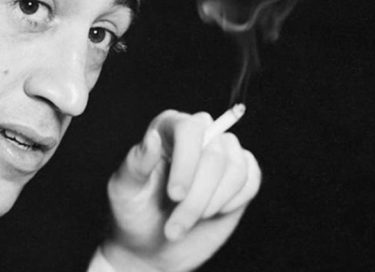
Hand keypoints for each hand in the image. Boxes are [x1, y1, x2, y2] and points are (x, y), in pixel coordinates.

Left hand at [101, 110, 260, 271]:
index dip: (187, 162)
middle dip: (196, 198)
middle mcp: (198, 134)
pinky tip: (210, 214)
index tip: (175, 196)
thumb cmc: (133, 212)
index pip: (189, 129)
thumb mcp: (124, 190)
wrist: (151, 245)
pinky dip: (232, 203)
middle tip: (174, 228)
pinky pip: (250, 181)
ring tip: (187, 222)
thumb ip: (137, 163)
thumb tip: (152, 138)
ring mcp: (222, 153)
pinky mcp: (240, 175)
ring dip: (212, 204)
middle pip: (215, 154)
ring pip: (235, 169)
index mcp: (167, 128)